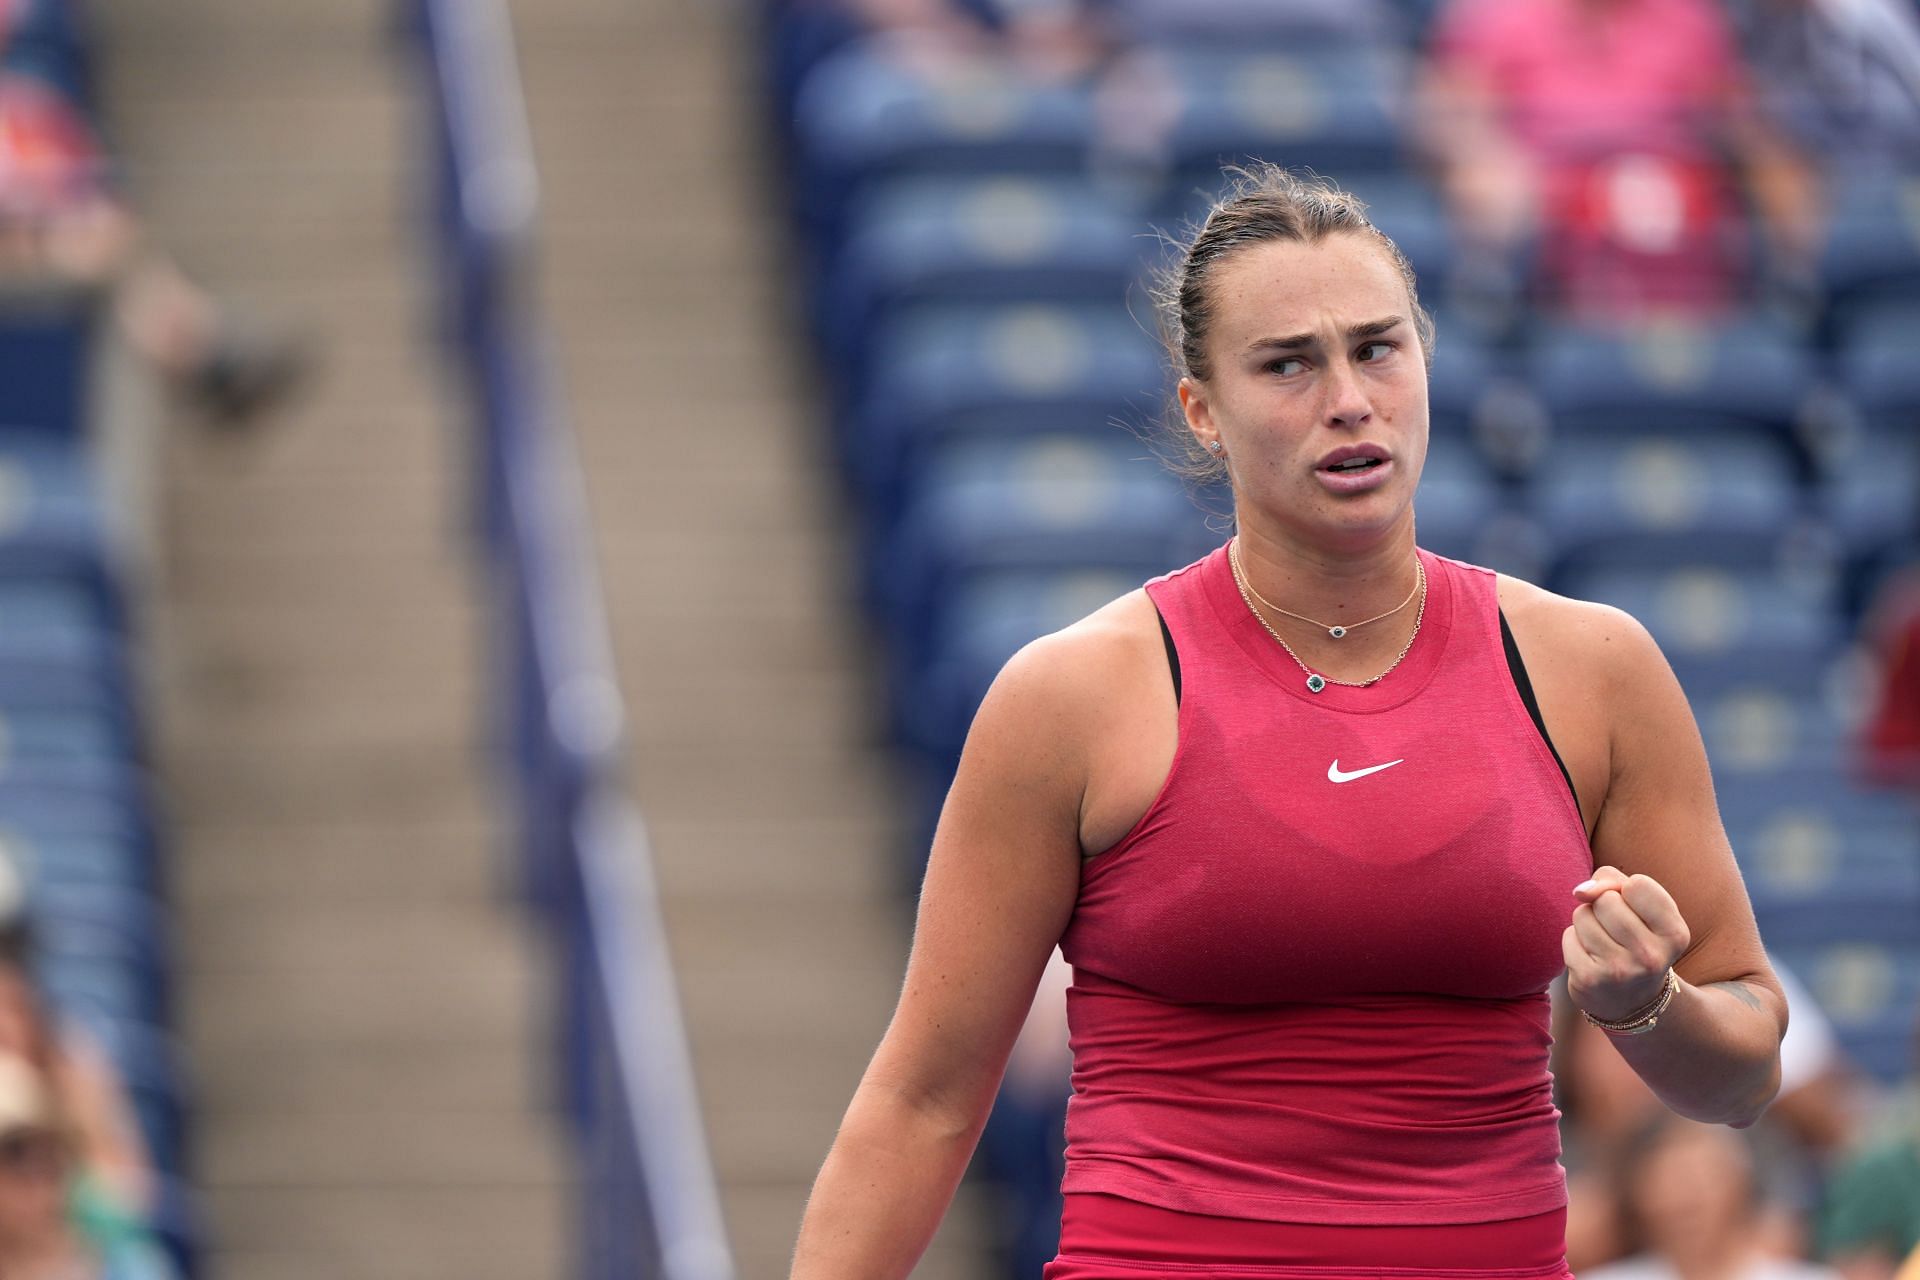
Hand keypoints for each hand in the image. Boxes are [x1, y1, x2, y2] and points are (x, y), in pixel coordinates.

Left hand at [1562, 866, 1690, 1023]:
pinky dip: (1575, 941)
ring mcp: (1619, 970)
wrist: (1632, 1002)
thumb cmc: (1636, 939)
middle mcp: (1651, 956)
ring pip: (1583, 914)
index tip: (1636, 911)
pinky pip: (1568, 935)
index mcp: (1675, 934)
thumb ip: (1616, 883)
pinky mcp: (1589, 979)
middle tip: (1617, 932)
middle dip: (1604, 907)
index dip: (1628, 890)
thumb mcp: (1644, 910)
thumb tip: (1580, 891)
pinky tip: (1592, 958)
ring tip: (1605, 943)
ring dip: (1587, 922)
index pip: (1638, 885)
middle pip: (1607, 899)